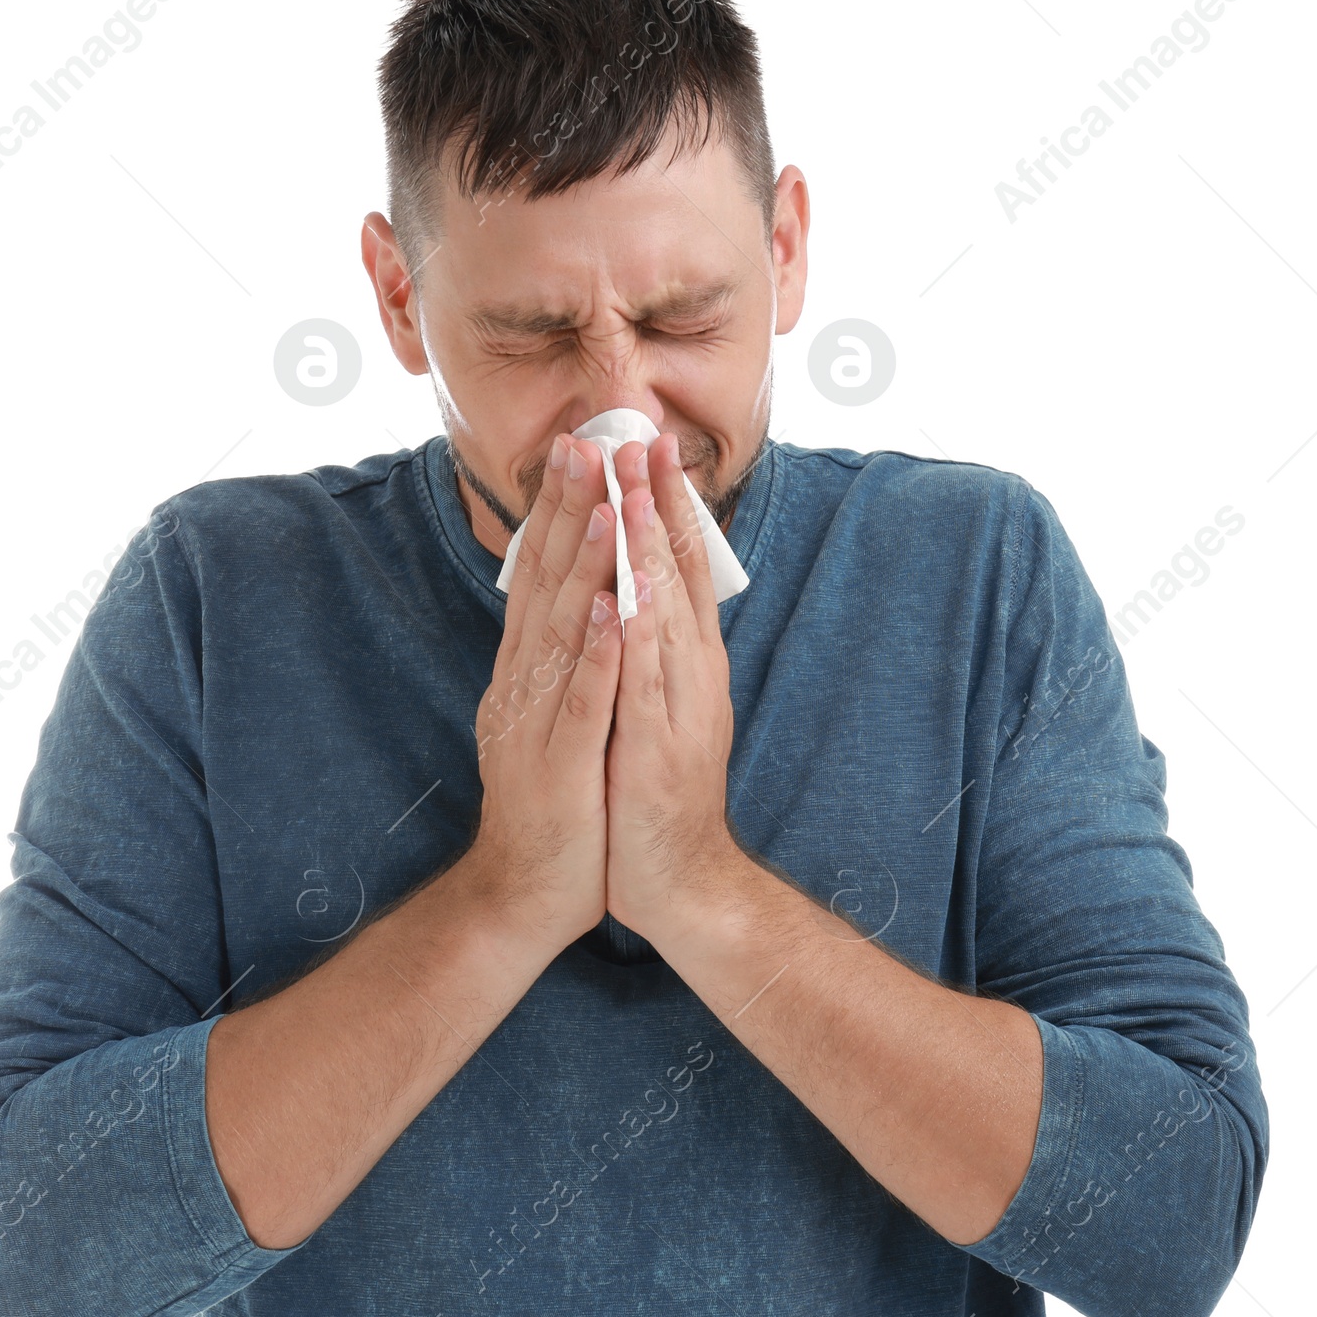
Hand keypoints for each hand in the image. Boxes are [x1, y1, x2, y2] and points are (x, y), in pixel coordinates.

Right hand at [470, 433, 623, 953]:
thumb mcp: (552, 712)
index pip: (541, 575)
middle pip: (543, 585)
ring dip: (581, 566)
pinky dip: (592, 654)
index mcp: (526, 669)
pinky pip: (578, 701)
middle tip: (582, 445)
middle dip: (565, 513)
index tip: (578, 449)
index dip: (558, 511)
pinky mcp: (557, 764)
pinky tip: (607, 609)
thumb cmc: (555, 798)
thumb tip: (579, 591)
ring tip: (602, 505)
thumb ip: (560, 654)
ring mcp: (536, 721)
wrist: (527, 888)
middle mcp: (523, 683)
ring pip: (560, 631)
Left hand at [604, 432, 740, 941]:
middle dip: (659, 506)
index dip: (664, 505)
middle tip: (645, 437)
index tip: (649, 445)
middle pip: (676, 577)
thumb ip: (654, 646)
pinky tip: (627, 597)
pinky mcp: (655, 749)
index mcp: (685, 659)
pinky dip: (637, 639)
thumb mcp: (656, 702)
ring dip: (649, 553)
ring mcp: (676, 708)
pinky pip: (643, 685)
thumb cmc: (658, 788)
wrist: (679, 878)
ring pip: (663, 616)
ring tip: (636, 491)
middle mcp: (689, 672)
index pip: (676, 568)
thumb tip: (639, 588)